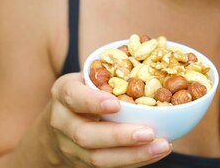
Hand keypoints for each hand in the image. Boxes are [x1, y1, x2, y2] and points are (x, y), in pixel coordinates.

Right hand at [46, 73, 171, 166]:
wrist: (58, 125)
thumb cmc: (82, 93)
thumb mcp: (86, 78)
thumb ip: (109, 74)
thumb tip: (153, 62)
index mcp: (63, 93)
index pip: (73, 97)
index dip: (93, 102)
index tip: (116, 104)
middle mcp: (62, 122)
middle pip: (85, 135)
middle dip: (119, 136)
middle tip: (149, 132)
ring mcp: (70, 147)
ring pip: (98, 158)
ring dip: (133, 155)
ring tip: (161, 146)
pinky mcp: (83, 165)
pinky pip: (109, 167)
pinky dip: (134, 160)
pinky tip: (156, 151)